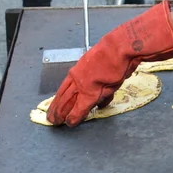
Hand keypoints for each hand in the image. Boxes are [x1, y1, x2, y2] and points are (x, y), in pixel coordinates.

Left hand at [46, 1, 172, 125]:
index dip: (59, 97)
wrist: (120, 50)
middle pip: (63, 96)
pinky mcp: (89, 93)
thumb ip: (101, 82)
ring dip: (61, 113)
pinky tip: (71, 122)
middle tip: (52, 118)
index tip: (55, 105)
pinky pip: (79, 108)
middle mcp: (77, 78)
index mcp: (79, 70)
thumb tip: (102, 96)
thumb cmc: (115, 54)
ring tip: (57, 122)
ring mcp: (82, 86)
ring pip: (67, 102)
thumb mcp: (104, 67)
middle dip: (57, 108)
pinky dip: (75, 116)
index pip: (65, 87)